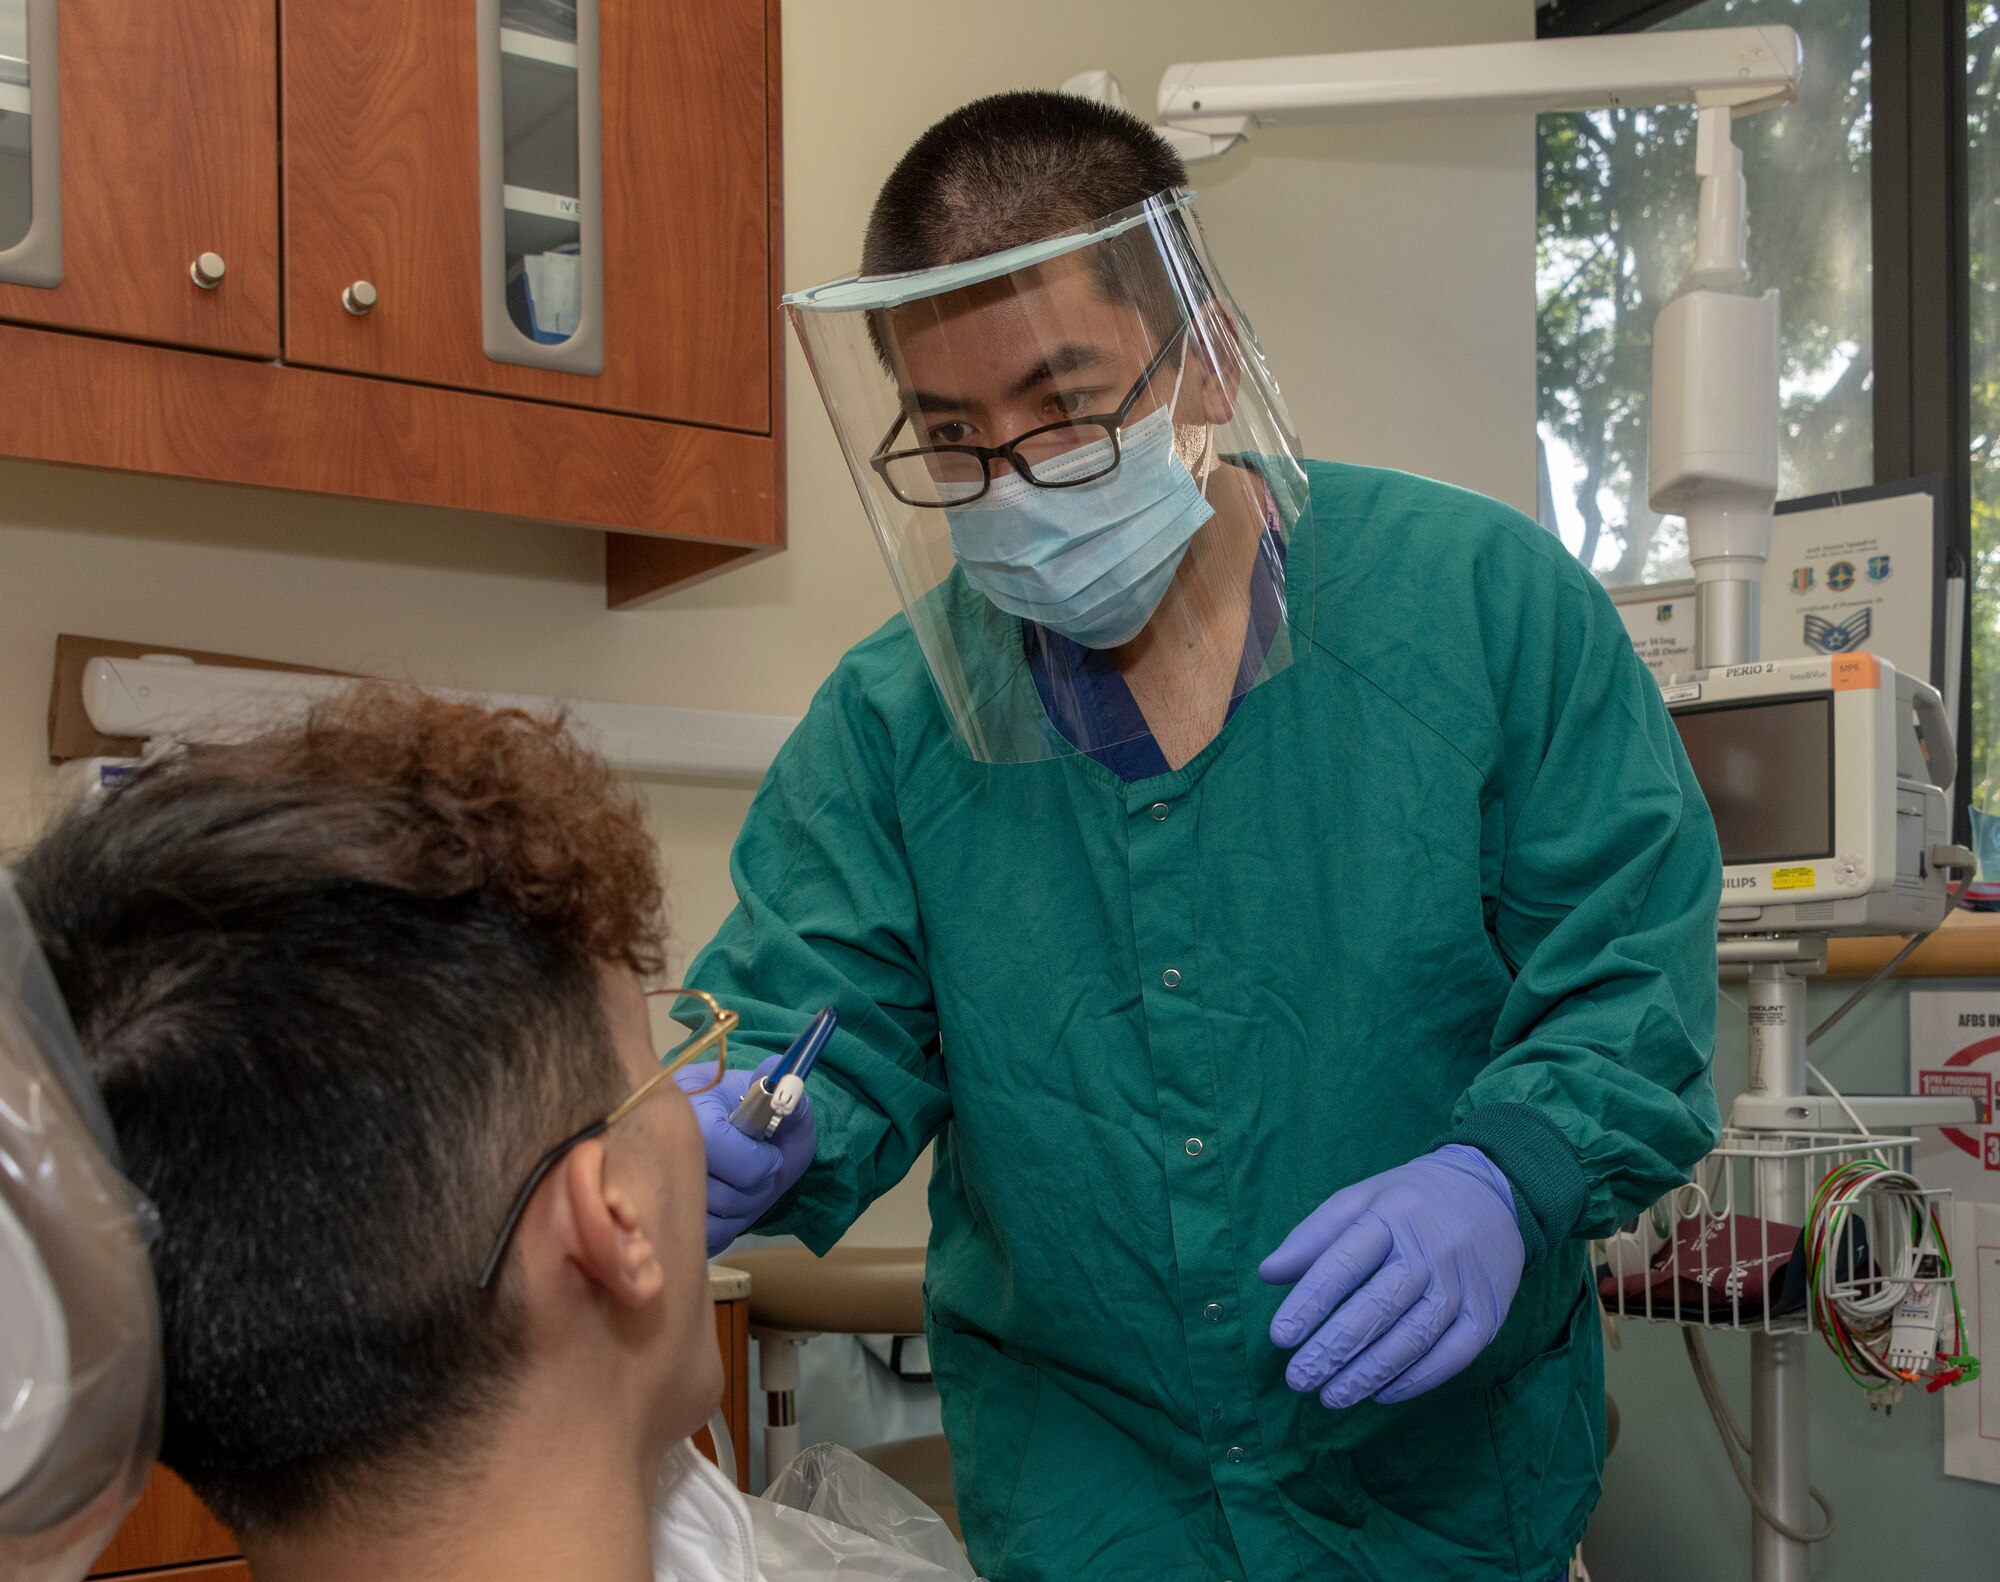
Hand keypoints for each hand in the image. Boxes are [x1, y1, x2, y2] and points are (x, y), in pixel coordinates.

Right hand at [676, 1057, 817, 1256]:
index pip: (713, 1140)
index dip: (751, 1161)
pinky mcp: (666, 1213)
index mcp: (690, 1100)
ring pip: (704, 1215)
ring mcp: (658, 1178)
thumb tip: (776, 1073)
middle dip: (750, 1189)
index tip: (772, 1157)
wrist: (756, 1145)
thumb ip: (784, 1091)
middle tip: (763, 1174)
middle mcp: (662, 1137)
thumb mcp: (784, 1102)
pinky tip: (732, 1206)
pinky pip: (699, 1235)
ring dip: (742, 1209)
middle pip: (707, 1187)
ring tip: (749, 1187)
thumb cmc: (769, 1120)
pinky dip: (726, 1228)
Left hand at [1260, 1145, 1523, 1408]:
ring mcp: (1463, 1285)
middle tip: (1298, 1379)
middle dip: (1334, 1348)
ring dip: (1368, 1373)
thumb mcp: (1359, 1200)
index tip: (1280, 1337)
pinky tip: (1380, 1394)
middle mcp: (1431, 1250)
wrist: (1490, 1192)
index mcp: (1391, 1216)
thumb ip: (1314, 1237)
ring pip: (1413, 1338)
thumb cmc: (1409, 1203)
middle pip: (1379, 1306)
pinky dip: (1415, 1380)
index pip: (1344, 1264)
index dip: (1310, 1302)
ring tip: (1331, 1397)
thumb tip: (1268, 1274)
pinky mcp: (1488, 1314)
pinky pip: (1452, 1356)